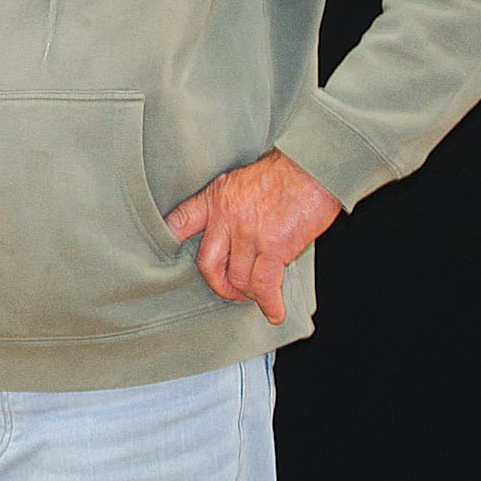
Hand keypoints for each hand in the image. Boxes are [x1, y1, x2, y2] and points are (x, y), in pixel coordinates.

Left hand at [164, 149, 341, 324]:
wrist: (313, 169)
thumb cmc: (284, 174)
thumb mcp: (241, 181)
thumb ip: (230, 207)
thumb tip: (232, 236)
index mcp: (215, 198)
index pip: (179, 222)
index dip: (169, 242)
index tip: (167, 259)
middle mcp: (226, 217)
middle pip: (207, 264)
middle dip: (218, 284)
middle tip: (230, 290)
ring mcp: (248, 234)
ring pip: (237, 279)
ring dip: (247, 293)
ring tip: (257, 295)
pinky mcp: (273, 248)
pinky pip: (264, 285)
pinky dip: (269, 304)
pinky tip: (274, 312)